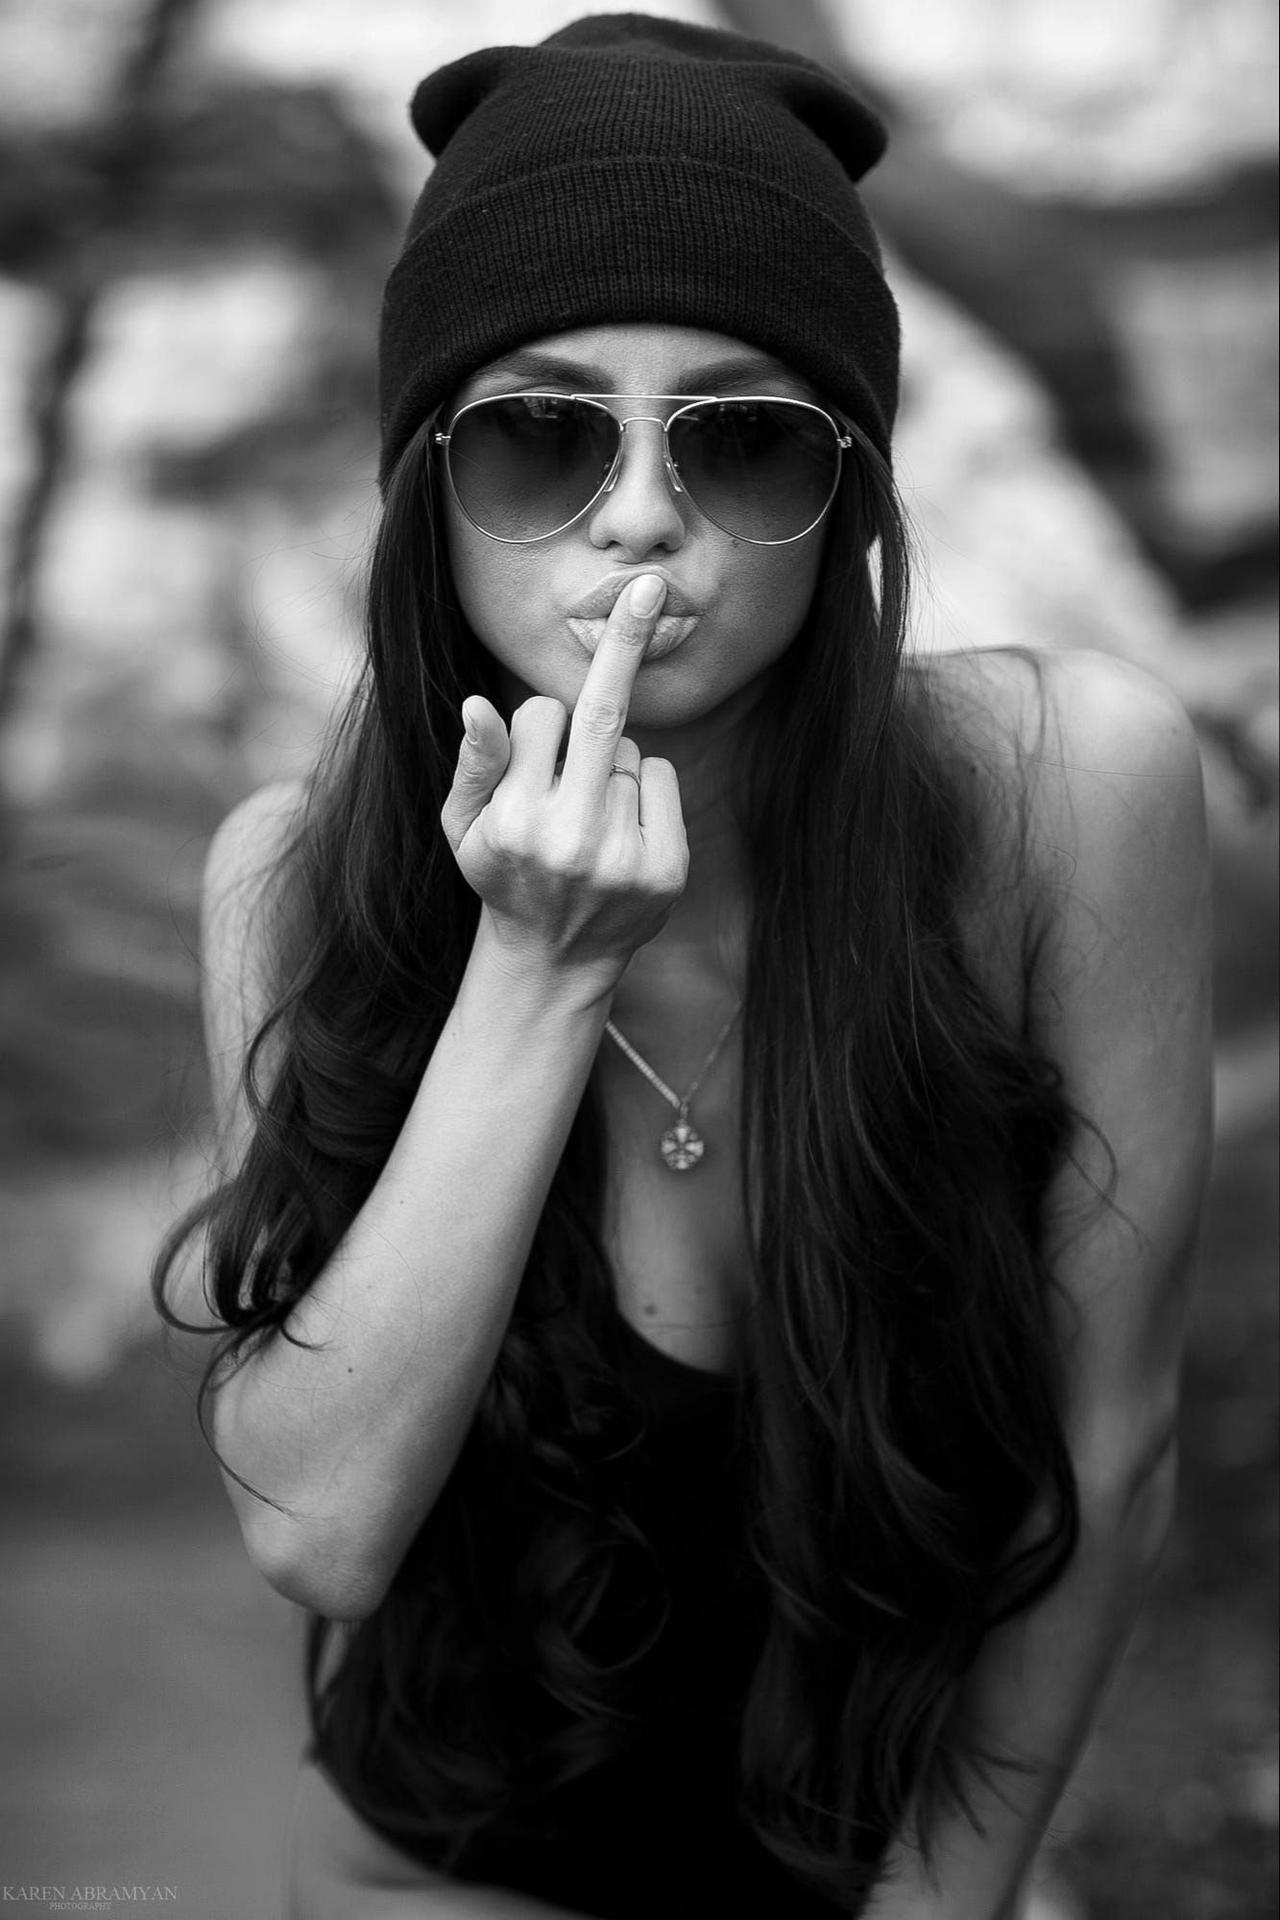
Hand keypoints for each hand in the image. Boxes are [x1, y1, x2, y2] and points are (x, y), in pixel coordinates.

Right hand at [441, 575, 688, 985]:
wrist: (553, 959)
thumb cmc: (502, 875)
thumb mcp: (463, 826)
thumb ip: (473, 763)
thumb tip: (476, 704)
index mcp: (515, 821)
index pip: (541, 715)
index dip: (538, 723)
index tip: (539, 729)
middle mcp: (570, 839)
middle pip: (601, 714)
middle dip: (626, 639)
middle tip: (651, 581)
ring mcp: (623, 857)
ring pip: (628, 752)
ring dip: (610, 765)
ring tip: (588, 820)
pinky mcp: (664, 870)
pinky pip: (661, 778)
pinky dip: (644, 790)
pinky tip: (621, 832)